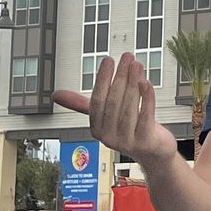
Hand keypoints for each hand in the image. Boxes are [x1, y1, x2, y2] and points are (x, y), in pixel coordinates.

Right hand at [51, 53, 178, 166]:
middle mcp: (108, 137)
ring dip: (133, 84)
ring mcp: (127, 141)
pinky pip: (146, 116)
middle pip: (113, 102)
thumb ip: (84, 104)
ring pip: (128, 108)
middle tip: (127, 57)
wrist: (154, 152)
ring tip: (137, 65)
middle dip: (120, 77)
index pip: (97, 100)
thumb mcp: (106, 116)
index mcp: (97, 129)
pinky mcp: (145, 142)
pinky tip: (146, 83)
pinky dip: (146, 98)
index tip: (108, 60)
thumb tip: (55, 95)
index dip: (102, 79)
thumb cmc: (130, 129)